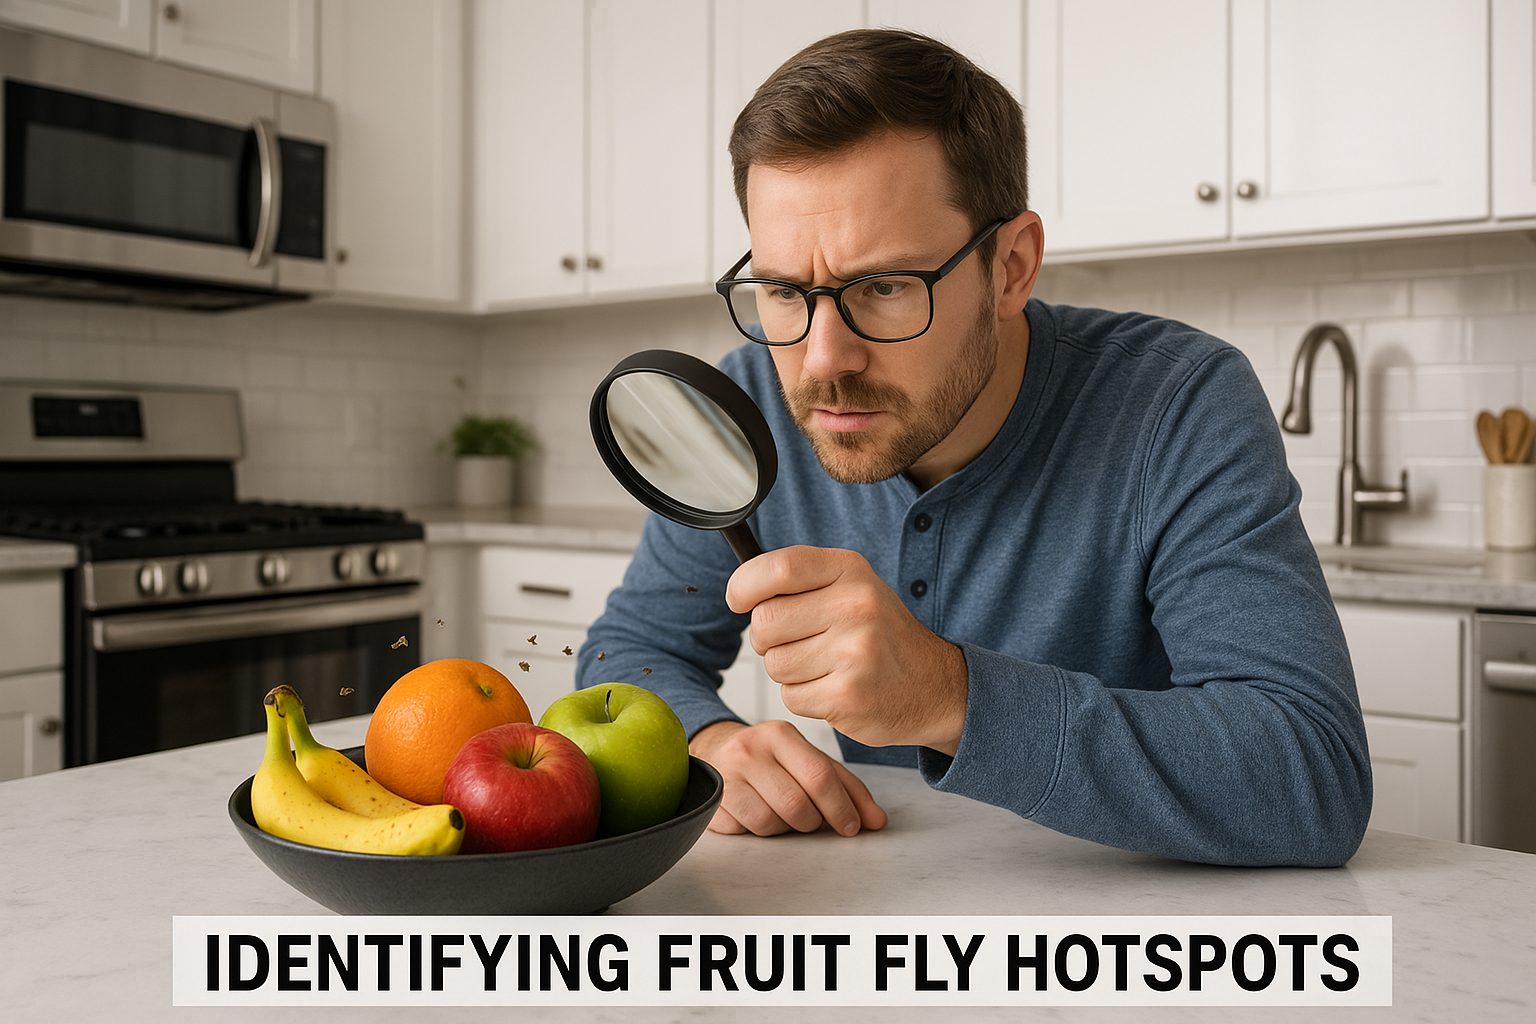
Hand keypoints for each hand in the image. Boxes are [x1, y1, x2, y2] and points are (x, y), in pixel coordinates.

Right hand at [689, 719, 886, 836]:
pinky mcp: (710, 800)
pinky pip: (744, 830)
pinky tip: (757, 814)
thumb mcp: (806, 760)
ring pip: (769, 823)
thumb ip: (845, 787)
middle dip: (812, 823)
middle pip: (796, 805)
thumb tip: (877, 821)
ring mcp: (725, 775)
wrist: (715, 750)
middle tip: (813, 821)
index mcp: (779, 734)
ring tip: (781, 813)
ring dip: (784, 828)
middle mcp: (749, 750)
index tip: (851, 827)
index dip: (841, 807)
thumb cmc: (770, 760)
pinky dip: (758, 832)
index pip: (819, 775)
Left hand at [726, 545, 968, 754]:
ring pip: (774, 663)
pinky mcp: (847, 696)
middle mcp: (855, 606)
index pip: (778, 567)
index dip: (745, 585)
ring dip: (788, 671)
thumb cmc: (881, 636)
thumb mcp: (852, 587)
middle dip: (767, 638)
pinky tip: (834, 688)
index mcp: (851, 571)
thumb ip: (801, 580)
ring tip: (824, 666)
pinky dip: (804, 697)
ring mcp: (854, 652)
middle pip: (765, 622)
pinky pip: (791, 697)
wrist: (935, 686)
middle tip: (797, 642)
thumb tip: (740, 590)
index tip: (739, 600)